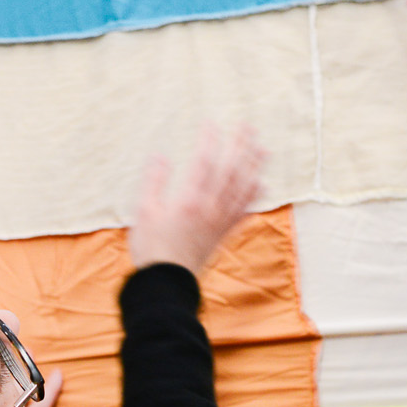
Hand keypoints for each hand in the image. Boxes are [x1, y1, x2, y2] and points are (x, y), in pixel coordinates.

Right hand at [129, 124, 266, 274]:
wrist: (166, 283)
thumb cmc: (151, 248)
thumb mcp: (143, 212)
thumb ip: (154, 182)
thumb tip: (160, 156)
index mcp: (189, 200)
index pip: (203, 162)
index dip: (209, 140)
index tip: (212, 122)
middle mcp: (209, 208)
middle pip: (230, 171)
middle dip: (240, 146)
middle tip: (248, 126)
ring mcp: (219, 221)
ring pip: (242, 189)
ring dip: (254, 167)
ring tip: (263, 149)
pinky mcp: (222, 234)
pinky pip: (244, 212)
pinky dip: (254, 197)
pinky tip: (262, 186)